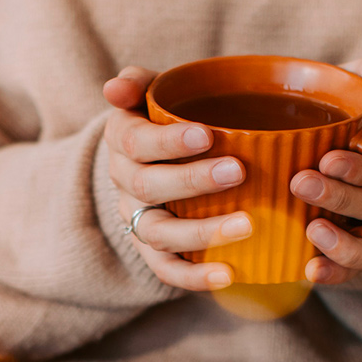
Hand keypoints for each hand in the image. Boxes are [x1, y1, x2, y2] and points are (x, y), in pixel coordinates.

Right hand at [103, 67, 250, 290]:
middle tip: (238, 172)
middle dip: (192, 181)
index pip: (135, 142)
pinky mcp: (153, 252)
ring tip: (247, 225)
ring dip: (202, 232)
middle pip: (148, 187)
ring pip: (159, 233)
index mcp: (123, 141)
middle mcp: (125, 184)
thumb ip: (139, 83)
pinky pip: (168, 270)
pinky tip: (229, 274)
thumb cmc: (166, 121)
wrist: (154, 163)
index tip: (206, 135)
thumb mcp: (152, 95)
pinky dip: (195, 277)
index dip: (168, 142)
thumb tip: (114, 88)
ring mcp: (138, 221)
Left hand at [290, 54, 361, 285]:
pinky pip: (355, 271)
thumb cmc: (328, 110)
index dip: (359, 167)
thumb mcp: (349, 83)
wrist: (299, 144)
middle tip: (300, 183)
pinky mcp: (350, 253)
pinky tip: (310, 272)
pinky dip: (337, 274)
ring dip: (346, 244)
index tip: (327, 158)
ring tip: (312, 232)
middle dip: (340, 196)